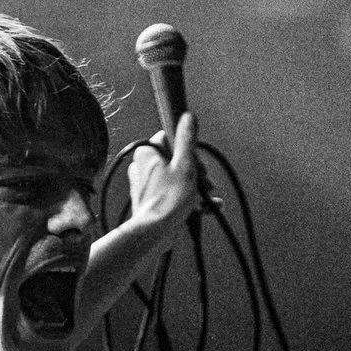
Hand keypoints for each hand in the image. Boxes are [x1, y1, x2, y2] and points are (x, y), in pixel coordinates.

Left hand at [123, 111, 203, 234]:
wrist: (155, 233)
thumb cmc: (168, 200)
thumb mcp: (185, 165)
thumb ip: (186, 140)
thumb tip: (188, 116)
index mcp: (147, 153)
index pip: (168, 138)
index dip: (187, 149)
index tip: (196, 162)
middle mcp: (143, 166)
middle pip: (175, 159)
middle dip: (195, 171)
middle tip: (204, 182)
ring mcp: (147, 185)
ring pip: (177, 178)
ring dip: (196, 187)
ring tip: (208, 197)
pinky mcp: (152, 201)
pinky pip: (173, 194)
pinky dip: (189, 199)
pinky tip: (205, 208)